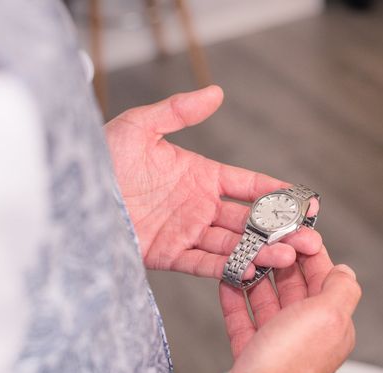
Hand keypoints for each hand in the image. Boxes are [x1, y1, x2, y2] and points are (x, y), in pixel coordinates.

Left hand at [104, 86, 320, 278]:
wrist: (72, 196)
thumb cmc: (103, 157)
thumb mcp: (140, 126)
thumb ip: (179, 112)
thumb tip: (216, 92)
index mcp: (199, 175)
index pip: (247, 184)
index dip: (276, 191)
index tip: (305, 198)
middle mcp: (198, 206)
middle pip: (248, 219)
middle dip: (280, 229)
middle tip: (310, 236)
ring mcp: (186, 231)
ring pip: (233, 244)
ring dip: (262, 251)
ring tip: (290, 255)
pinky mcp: (169, 254)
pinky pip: (204, 263)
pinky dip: (229, 268)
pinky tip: (254, 270)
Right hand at [208, 248, 360, 372]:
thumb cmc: (289, 363)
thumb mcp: (328, 315)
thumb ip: (341, 289)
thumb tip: (345, 270)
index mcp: (331, 324)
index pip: (324, 279)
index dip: (310, 253)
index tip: (296, 232)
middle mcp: (307, 334)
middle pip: (295, 288)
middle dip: (281, 261)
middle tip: (265, 239)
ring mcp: (279, 344)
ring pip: (268, 302)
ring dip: (256, 278)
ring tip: (245, 256)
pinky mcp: (252, 355)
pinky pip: (244, 321)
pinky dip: (236, 301)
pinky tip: (229, 282)